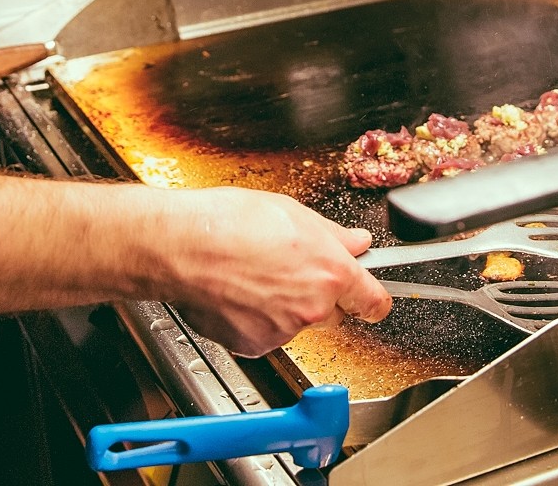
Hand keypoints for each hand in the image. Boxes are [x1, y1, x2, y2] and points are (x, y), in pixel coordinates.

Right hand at [159, 188, 391, 357]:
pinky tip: (237, 292)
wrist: (182, 246)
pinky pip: (265, 334)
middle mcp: (313, 307)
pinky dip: (255, 320)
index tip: (371, 297)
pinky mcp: (253, 345)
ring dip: (284, 307)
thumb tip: (355, 242)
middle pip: (334, 313)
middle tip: (290, 271)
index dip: (373, 299)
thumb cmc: (229, 223)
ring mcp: (283, 330)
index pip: (374, 302)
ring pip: (296, 323)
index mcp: (330, 272)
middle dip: (320, 297)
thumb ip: (332, 234)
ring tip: (253, 276)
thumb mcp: (292, 212)